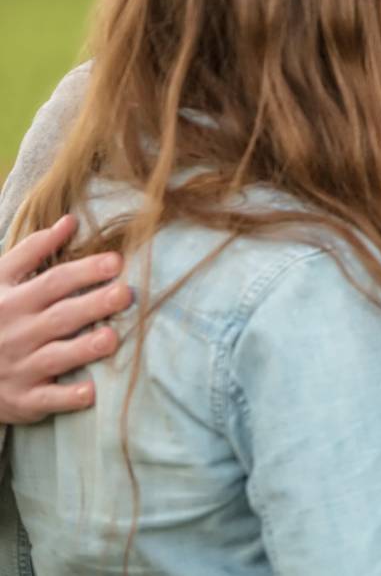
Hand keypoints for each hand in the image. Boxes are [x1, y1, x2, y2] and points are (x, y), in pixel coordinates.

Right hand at [0, 214, 132, 423]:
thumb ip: (33, 250)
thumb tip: (70, 220)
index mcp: (13, 301)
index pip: (53, 282)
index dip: (84, 271)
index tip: (116, 262)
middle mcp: (17, 334)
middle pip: (61, 317)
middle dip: (93, 305)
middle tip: (126, 294)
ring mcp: (19, 368)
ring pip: (55, 358)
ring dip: (84, 349)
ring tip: (112, 339)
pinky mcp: (23, 399)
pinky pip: (46, 400)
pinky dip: (67, 398)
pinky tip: (91, 392)